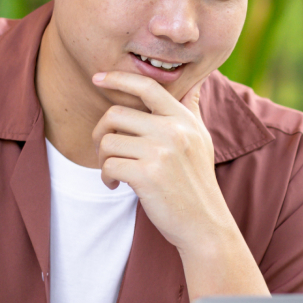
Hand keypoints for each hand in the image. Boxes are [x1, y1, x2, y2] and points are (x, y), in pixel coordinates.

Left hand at [90, 71, 270, 299]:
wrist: (204, 224)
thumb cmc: (198, 182)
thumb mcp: (201, 140)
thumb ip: (192, 110)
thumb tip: (196, 83)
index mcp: (183, 119)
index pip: (147, 86)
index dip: (118, 78)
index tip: (98, 78)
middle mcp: (173, 130)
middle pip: (116, 114)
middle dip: (101, 132)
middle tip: (105, 149)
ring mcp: (160, 152)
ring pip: (108, 141)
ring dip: (102, 158)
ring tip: (114, 172)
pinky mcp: (147, 175)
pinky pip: (109, 165)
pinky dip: (106, 176)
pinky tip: (116, 185)